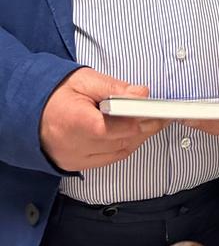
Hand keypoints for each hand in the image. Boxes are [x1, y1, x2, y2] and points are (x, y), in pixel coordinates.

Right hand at [40, 68, 164, 171]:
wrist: (30, 112)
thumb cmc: (57, 94)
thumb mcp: (85, 81)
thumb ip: (115, 88)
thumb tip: (141, 93)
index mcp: (75, 121)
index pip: (114, 127)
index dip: (139, 119)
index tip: (157, 111)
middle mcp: (74, 145)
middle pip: (120, 141)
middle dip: (145, 127)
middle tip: (162, 115)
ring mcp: (75, 158)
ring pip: (118, 152)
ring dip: (138, 138)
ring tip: (151, 122)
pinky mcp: (77, 165)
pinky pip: (109, 159)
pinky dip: (124, 146)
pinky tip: (134, 134)